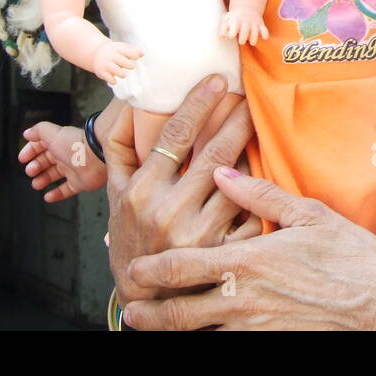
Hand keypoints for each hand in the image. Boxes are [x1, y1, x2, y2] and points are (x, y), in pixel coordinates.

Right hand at [18, 121, 106, 201]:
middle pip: (47, 161)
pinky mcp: (79, 183)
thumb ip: (39, 131)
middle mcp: (65, 156)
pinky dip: (56, 194)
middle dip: (36, 166)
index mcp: (59, 143)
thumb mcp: (53, 133)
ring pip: (54, 176)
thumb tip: (27, 133)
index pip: (41, 146)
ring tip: (36, 184)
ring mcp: (72, 169)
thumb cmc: (76, 145)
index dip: (30, 151)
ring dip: (43, 180)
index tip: (22, 158)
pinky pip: (66, 190)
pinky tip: (48, 197)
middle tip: (30, 171)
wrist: (97, 158)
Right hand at [93, 40, 141, 84]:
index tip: (136, 57)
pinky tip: (115, 80)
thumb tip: (143, 54)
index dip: (134, 55)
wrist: (97, 52)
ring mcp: (106, 64)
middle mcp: (112, 56)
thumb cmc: (115, 52)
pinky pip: (109, 78)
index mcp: (119, 49)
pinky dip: (113, 81)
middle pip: (123, 61)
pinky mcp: (102, 72)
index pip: (129, 52)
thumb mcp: (123, 48)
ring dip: (122, 74)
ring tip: (123, 74)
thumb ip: (134, 51)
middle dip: (129, 65)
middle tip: (131, 66)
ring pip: (116, 70)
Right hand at [105, 73, 257, 303]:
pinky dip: (257, 191)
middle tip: (252, 95)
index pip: (176, 136)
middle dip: (237, 118)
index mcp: (142, 191)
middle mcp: (170, 212)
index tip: (217, 80)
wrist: (146, 295)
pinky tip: (262, 174)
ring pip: (239, 180)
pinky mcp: (225, 252)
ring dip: (250, 152)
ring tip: (257, 130)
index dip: (199, 103)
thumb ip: (119, 145)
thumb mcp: (113, 192)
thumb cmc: (131, 235)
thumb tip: (131, 100)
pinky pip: (251, 210)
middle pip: (216, 152)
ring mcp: (200, 234)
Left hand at [120, 170, 375, 329]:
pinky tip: (204, 335)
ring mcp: (256, 328)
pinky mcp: (271, 343)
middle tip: (131, 309)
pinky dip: (211, 340)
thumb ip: (260, 196)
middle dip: (150, 312)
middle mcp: (244, 300)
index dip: (153, 270)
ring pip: (200, 334)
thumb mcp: (310, 215)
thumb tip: (224, 173)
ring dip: (175, 331)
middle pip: (180, 312)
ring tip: (156, 328)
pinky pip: (229, 345)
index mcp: (249, 262)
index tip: (134, 268)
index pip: (184, 266)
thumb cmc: (352, 258)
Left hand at [219, 8, 268, 44]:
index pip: (232, 31)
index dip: (231, 34)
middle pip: (244, 35)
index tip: (232, 35)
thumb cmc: (233, 19)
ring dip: (253, 40)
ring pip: (255, 35)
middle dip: (242, 39)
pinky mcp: (261, 26)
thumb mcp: (226, 20)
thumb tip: (223, 36)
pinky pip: (265, 33)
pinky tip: (262, 35)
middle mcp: (245, 22)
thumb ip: (222, 29)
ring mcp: (254, 24)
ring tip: (251, 41)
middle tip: (241, 40)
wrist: (246, 8)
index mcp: (236, 21)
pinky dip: (264, 35)